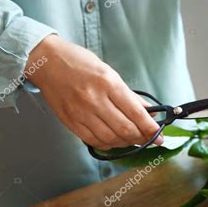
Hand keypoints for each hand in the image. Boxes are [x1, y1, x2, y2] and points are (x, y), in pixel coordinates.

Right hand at [25, 35, 162, 150]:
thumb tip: (148, 112)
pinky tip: (115, 141)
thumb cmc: (81, 64)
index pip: (136, 112)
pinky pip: (93, 140)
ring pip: (110, 139)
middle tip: (149, 140)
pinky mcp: (70, 122)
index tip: (160, 136)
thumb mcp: (110, 73)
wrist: (47, 62)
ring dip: (126, 143)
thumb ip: (130, 95)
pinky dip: (108, 144)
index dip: (150, 128)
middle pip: (125, 129)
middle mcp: (95, 99)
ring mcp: (81, 112)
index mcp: (108, 84)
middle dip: (142, 138)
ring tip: (133, 140)